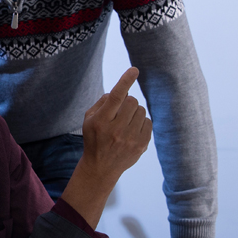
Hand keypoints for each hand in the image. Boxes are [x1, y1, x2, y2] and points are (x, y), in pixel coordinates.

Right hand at [59, 68, 150, 227]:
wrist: (101, 167)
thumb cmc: (94, 138)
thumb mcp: (89, 119)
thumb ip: (103, 102)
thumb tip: (121, 90)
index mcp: (101, 120)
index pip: (115, 96)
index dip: (125, 81)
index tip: (134, 70)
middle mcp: (116, 129)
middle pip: (131, 101)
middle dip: (127, 101)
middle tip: (120, 111)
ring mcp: (130, 138)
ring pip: (141, 111)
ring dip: (134, 112)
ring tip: (125, 122)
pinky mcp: (141, 145)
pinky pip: (148, 122)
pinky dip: (141, 122)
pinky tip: (132, 130)